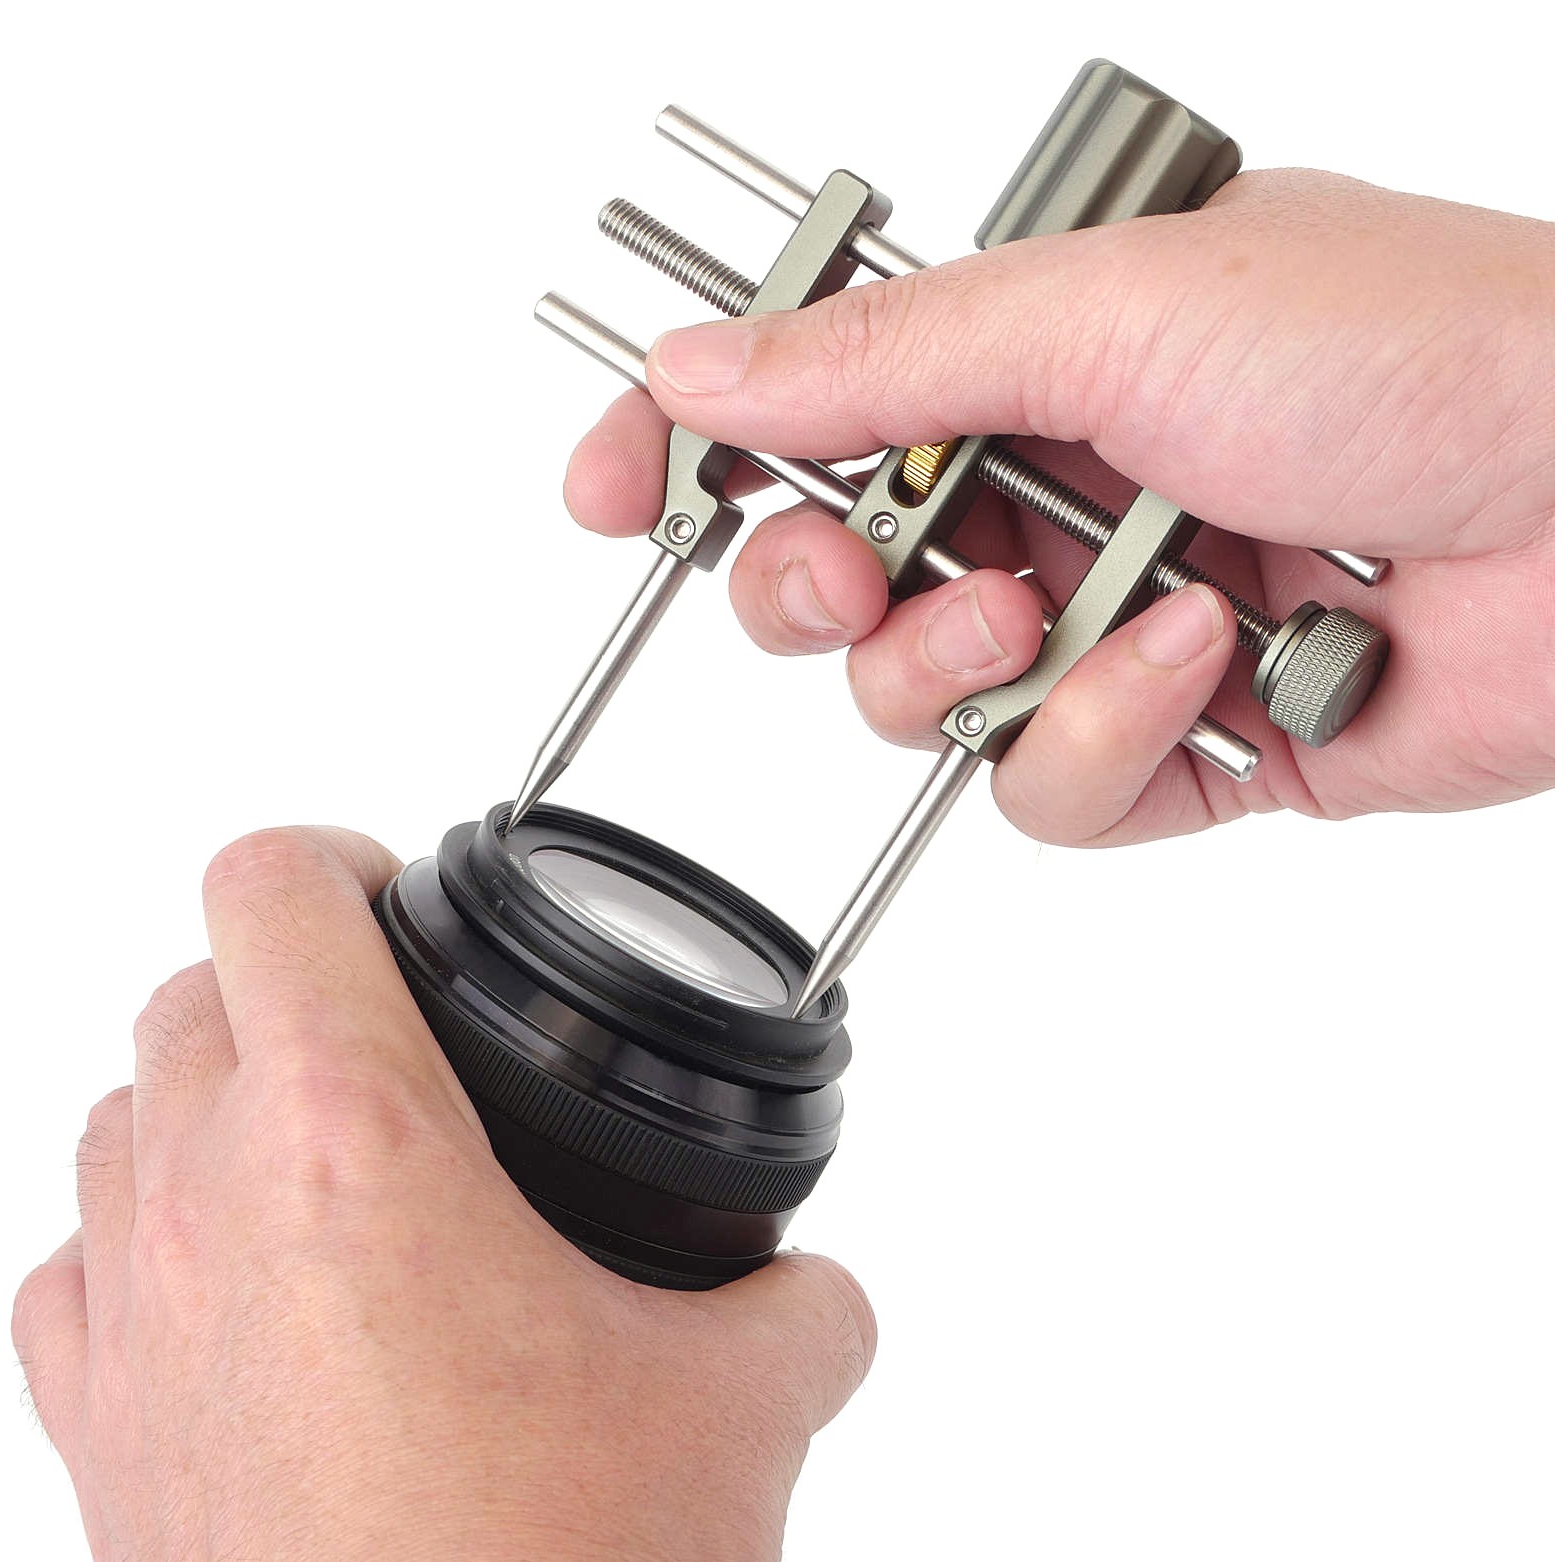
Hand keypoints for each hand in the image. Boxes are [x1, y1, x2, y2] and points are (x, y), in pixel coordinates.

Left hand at [12, 827, 872, 1561]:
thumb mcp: (742, 1406)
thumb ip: (798, 1309)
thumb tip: (811, 1296)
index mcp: (355, 1140)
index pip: (274, 887)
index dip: (335, 858)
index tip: (390, 895)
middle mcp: (208, 1207)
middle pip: (186, 991)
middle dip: (285, 978)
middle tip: (383, 1029)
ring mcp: (129, 1324)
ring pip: (112, 1114)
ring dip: (202, 1096)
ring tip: (314, 1148)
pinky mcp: (96, 1442)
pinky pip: (64, 1272)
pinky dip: (130, 1238)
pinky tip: (226, 1287)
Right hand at [565, 169, 1554, 844]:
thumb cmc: (1411, 352)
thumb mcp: (1112, 310)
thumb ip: (883, 359)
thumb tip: (698, 372)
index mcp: (1029, 356)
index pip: (803, 407)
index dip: (690, 452)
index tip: (611, 491)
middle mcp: (1053, 488)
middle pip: (831, 582)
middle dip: (817, 596)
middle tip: (857, 578)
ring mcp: (1107, 621)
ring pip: (921, 706)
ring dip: (964, 672)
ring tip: (1058, 611)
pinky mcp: (1174, 743)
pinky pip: (1046, 791)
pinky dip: (1100, 742)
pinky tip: (1193, 672)